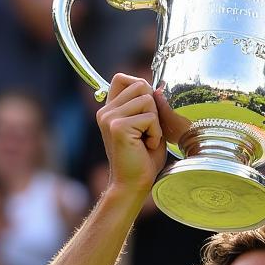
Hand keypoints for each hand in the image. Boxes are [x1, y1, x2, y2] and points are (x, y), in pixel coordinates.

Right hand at [98, 75, 187, 200]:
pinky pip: (150, 117)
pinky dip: (155, 133)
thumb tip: (158, 87)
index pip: (122, 78)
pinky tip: (146, 146)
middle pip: (140, 84)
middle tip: (148, 131)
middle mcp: (106, 111)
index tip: (146, 113)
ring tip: (147, 140)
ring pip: (147, 99)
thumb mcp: (149, 127)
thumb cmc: (143, 160)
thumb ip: (151, 106)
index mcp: (109, 109)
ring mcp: (109, 117)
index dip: (141, 88)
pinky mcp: (118, 127)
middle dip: (153, 108)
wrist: (132, 186)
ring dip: (155, 122)